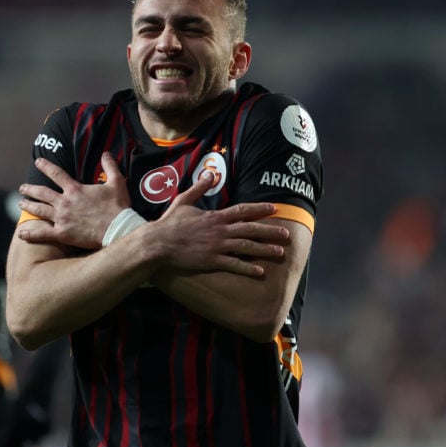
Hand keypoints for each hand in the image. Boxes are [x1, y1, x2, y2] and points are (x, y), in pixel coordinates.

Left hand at [17, 152, 131, 249]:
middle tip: (22, 188)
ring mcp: (62, 219)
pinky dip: (31, 234)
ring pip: (39, 210)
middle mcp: (64, 202)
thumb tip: (106, 153)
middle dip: (30, 189)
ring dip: (28, 206)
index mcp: (75, 189)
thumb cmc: (118, 207)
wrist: (118, 229)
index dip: (45, 166)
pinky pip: (43, 234)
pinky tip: (21, 233)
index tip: (38, 162)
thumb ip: (110, 167)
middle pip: (42, 193)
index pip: (56, 174)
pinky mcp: (62, 234)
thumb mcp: (117, 182)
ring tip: (20, 204)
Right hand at [148, 173, 290, 277]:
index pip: (243, 211)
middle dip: (270, 231)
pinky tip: (260, 272)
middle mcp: (220, 230)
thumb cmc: (169, 223)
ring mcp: (217, 246)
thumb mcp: (183, 201)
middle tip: (287, 234)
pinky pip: (234, 264)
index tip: (274, 209)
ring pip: (247, 247)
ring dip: (265, 250)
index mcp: (215, 217)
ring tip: (280, 253)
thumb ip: (199, 188)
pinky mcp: (212, 260)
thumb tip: (210, 174)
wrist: (158, 243)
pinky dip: (248, 268)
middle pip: (251, 229)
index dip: (260, 209)